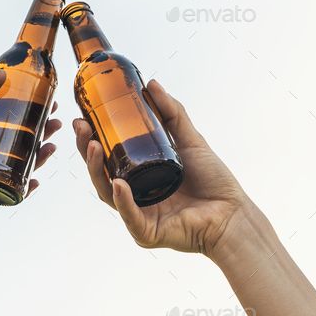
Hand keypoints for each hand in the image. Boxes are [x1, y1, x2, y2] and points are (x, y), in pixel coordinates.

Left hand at [0, 71, 60, 193]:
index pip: (8, 119)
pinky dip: (18, 188)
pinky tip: (34, 181)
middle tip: (56, 126)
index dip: (29, 113)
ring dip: (34, 158)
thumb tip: (3, 76)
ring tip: (50, 147)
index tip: (48, 104)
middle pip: (15, 142)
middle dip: (39, 135)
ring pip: (12, 165)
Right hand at [73, 80, 248, 258]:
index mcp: (139, 175)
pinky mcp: (147, 232)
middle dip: (86, 151)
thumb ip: (171, 112)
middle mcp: (134, 195)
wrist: (233, 213)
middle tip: (82, 128)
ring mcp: (138, 214)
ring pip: (107, 193)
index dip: (92, 138)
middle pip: (100, 173)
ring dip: (96, 170)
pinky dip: (122, 201)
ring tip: (92, 147)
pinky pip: (130, 217)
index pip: (107, 156)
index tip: (83, 117)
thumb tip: (151, 83)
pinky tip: (118, 184)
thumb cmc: (213, 181)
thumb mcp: (189, 139)